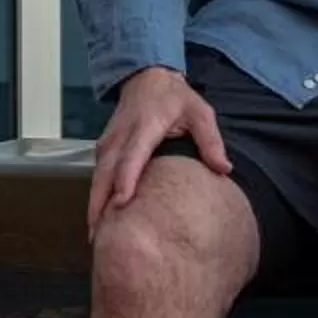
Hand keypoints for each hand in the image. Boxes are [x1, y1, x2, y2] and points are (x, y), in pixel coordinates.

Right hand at [87, 66, 228, 233]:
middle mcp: (121, 137)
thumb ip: (210, 140)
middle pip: (106, 173)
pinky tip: (98, 219)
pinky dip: (95, 196)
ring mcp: (108, 143)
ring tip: (96, 236)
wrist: (147, 79)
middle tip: (101, 237)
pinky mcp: (103, 149)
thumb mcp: (200, 113)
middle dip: (100, 204)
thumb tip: (224, 169)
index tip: (121, 204)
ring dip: (94, 204)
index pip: (132, 157)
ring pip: (97, 177)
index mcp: (145, 128)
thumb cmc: (176, 99)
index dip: (125, 180)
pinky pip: (97, 175)